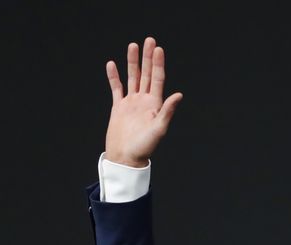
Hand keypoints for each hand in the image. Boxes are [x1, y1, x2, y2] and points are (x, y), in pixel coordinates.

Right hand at [104, 37, 182, 166]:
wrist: (126, 158)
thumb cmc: (144, 147)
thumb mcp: (159, 129)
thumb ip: (167, 111)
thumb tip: (179, 95)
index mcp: (155, 105)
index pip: (158, 79)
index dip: (158, 64)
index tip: (158, 49)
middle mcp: (144, 101)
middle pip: (147, 74)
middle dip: (148, 58)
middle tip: (149, 40)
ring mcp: (131, 103)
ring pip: (132, 78)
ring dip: (132, 62)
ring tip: (132, 45)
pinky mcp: (119, 108)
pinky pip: (116, 88)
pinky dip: (114, 77)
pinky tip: (112, 64)